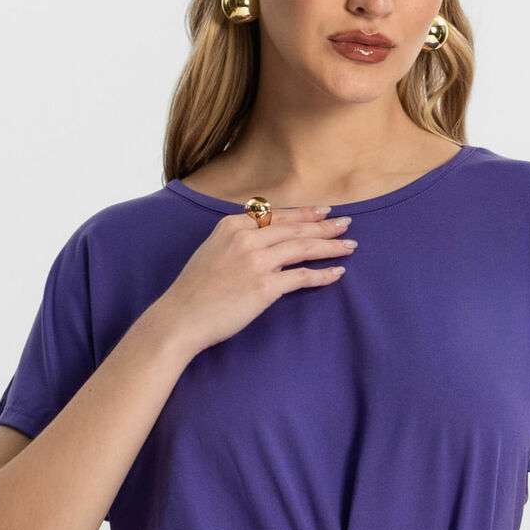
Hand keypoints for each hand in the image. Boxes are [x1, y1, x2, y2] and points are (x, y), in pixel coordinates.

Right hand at [161, 205, 356, 353]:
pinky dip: (323, 274)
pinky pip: (301, 276)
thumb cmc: (194, 290)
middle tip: (347, 224)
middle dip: (325, 225)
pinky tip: (337, 273)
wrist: (180, 318)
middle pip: (295, 227)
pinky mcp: (264, 287)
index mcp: (232, 225)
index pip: (277, 215)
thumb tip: (264, 235)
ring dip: (330, 245)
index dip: (304, 213)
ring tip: (349, 245)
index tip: (324, 211)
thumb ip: (237, 238)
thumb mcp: (212, 250)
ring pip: (303, 247)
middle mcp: (246, 238)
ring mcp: (256, 261)